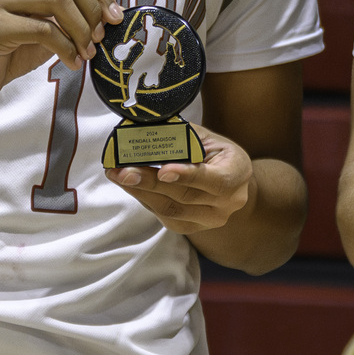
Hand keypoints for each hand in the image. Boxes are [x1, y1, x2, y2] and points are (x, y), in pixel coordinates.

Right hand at [0, 0, 122, 109]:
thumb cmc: (6, 52)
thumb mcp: (44, 26)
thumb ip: (69, 13)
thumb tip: (109, 13)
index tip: (114, 17)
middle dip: (92, 7)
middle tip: (101, 36)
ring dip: (81, 29)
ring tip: (87, 52)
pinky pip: (43, 29)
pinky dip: (65, 47)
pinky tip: (71, 62)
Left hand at [108, 126, 253, 233]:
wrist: (233, 184)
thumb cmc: (219, 155)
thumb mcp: (210, 138)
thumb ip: (184, 135)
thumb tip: (149, 125)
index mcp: (236, 174)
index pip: (212, 178)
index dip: (187, 175)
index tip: (163, 171)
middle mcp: (227, 203)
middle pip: (184, 195)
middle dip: (149, 182)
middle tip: (123, 170)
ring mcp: (209, 220)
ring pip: (170, 209)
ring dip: (140, 192)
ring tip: (117, 175)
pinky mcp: (191, 228)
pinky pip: (164, 215)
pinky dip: (145, 199)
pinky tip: (130, 185)